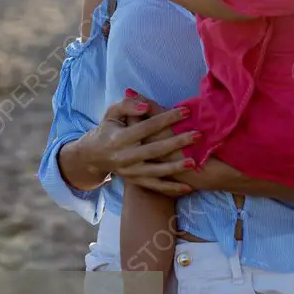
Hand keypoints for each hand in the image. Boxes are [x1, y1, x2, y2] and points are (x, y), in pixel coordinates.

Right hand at [59, 96, 197, 195]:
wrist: (94, 156)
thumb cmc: (109, 128)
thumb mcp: (112, 113)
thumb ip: (127, 105)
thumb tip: (145, 105)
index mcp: (119, 138)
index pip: (148, 127)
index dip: (167, 118)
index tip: (186, 111)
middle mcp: (125, 157)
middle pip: (155, 149)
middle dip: (177, 142)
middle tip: (198, 135)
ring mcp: (131, 172)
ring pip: (157, 171)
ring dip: (176, 168)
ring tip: (194, 162)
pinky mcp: (136, 181)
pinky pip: (156, 187)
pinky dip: (171, 188)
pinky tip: (188, 188)